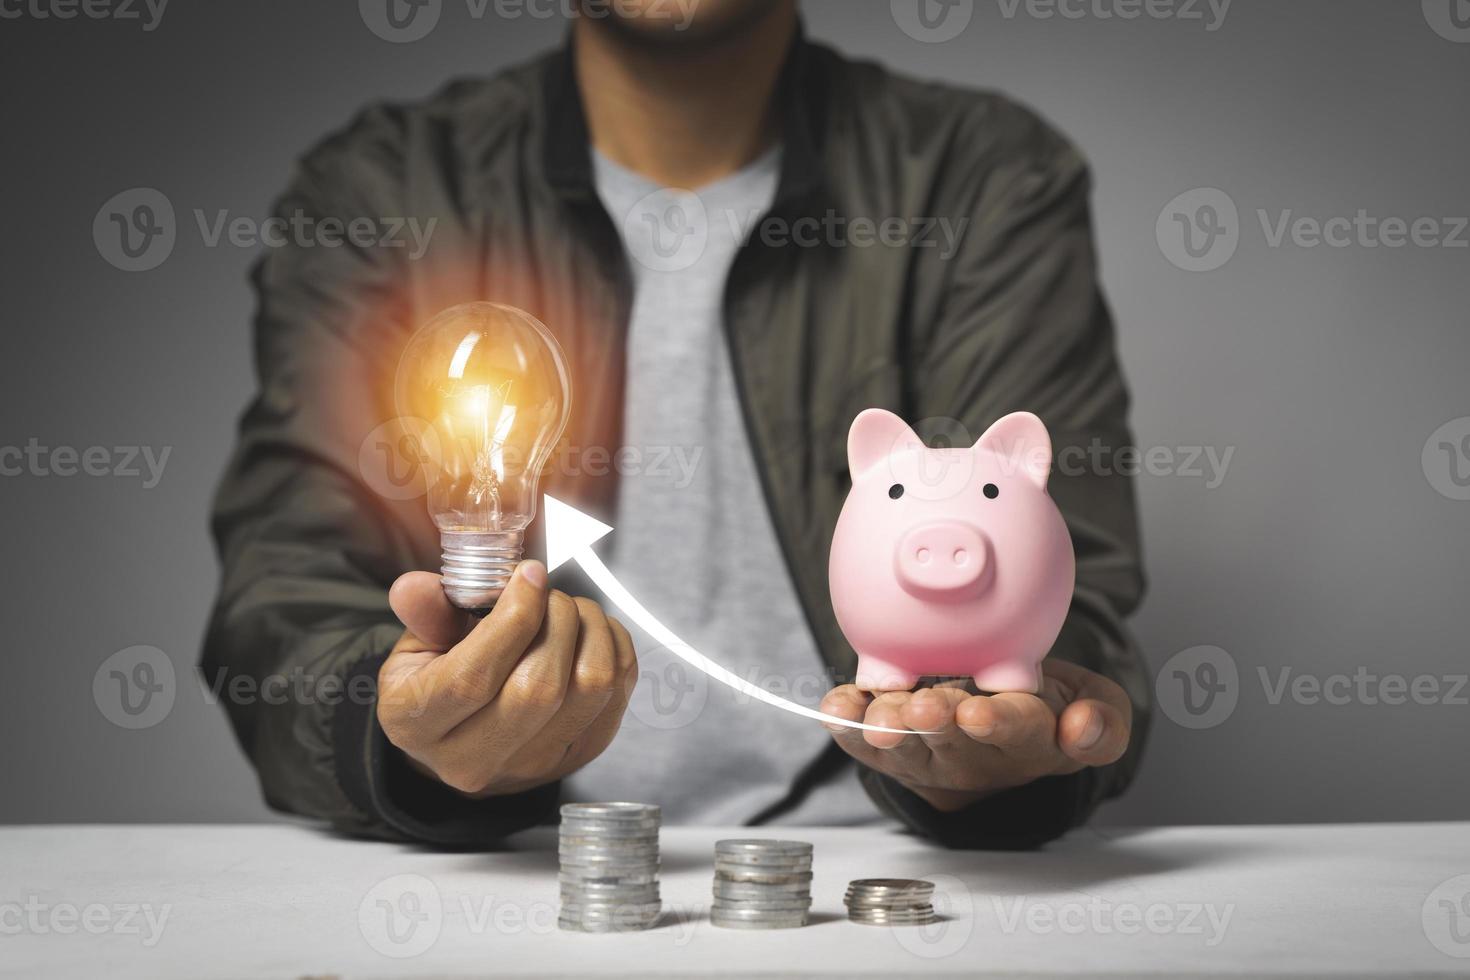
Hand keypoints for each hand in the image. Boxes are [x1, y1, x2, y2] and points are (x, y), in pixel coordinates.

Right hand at [376, 561, 636, 797]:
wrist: (465, 737)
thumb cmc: (439, 679)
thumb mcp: (416, 644)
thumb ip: (425, 612)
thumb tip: (414, 587)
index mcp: (417, 724)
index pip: (473, 680)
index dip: (512, 620)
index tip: (529, 575)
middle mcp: (472, 758)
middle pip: (538, 690)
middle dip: (556, 621)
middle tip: (548, 592)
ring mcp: (532, 763)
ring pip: (590, 689)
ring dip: (591, 630)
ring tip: (569, 608)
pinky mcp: (579, 754)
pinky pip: (618, 692)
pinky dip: (614, 647)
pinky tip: (590, 631)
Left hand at [819, 659, 1130, 811]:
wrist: (997, 718)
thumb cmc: (1048, 704)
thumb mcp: (1097, 706)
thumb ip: (1104, 721)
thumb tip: (1081, 727)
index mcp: (1028, 736)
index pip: (1016, 729)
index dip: (996, 722)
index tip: (978, 712)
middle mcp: (973, 751)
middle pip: (951, 740)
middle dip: (934, 724)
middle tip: (920, 711)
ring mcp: (927, 753)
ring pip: (904, 745)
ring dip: (887, 728)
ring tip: (875, 717)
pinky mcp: (890, 750)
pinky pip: (861, 741)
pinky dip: (846, 725)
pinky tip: (834, 709)